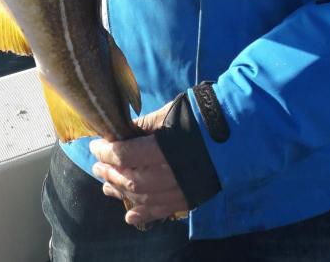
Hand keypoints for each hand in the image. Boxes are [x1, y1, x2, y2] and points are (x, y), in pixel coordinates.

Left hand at [90, 101, 188, 227]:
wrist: (234, 133)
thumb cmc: (198, 118)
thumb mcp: (167, 114)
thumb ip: (143, 126)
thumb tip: (123, 132)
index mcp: (162, 149)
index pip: (124, 155)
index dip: (106, 152)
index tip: (95, 146)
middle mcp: (168, 174)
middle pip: (130, 178)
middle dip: (110, 172)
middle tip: (97, 165)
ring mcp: (178, 190)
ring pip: (142, 197)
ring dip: (120, 192)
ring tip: (106, 185)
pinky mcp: (187, 199)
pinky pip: (161, 211)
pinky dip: (144, 215)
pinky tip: (129, 216)